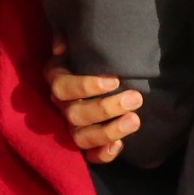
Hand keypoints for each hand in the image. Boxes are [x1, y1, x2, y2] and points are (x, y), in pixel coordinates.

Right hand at [47, 38, 143, 163]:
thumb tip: (61, 46)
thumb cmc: (90, 55)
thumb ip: (68, 38)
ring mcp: (71, 127)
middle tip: (136, 98)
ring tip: (135, 120)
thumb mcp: (79, 43)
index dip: (86, 86)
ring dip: (109, 131)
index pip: (63, 87)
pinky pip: (89, 156)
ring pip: (81, 137)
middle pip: (75, 114)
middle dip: (106, 108)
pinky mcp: (86, 144)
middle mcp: (61, 106)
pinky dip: (103, 154)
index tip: (114, 81)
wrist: (106, 72)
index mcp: (57, 80)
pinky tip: (121, 146)